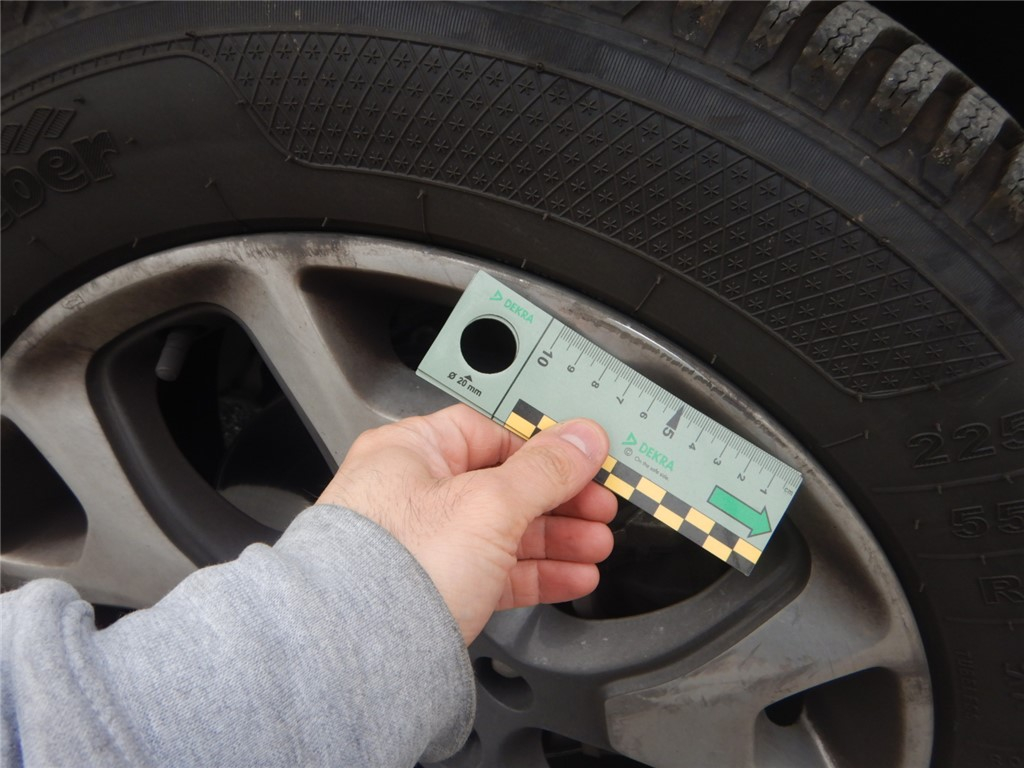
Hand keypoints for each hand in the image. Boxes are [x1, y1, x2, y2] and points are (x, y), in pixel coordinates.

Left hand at [317, 404, 615, 643]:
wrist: (360, 654)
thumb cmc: (395, 568)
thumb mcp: (488, 504)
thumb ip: (543, 470)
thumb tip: (583, 439)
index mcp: (412, 451)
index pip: (491, 431)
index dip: (543, 444)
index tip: (585, 458)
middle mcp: (413, 493)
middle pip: (505, 483)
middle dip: (560, 499)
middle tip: (600, 507)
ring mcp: (425, 544)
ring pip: (505, 531)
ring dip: (558, 538)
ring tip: (597, 545)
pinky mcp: (438, 588)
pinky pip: (498, 571)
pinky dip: (538, 573)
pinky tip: (573, 576)